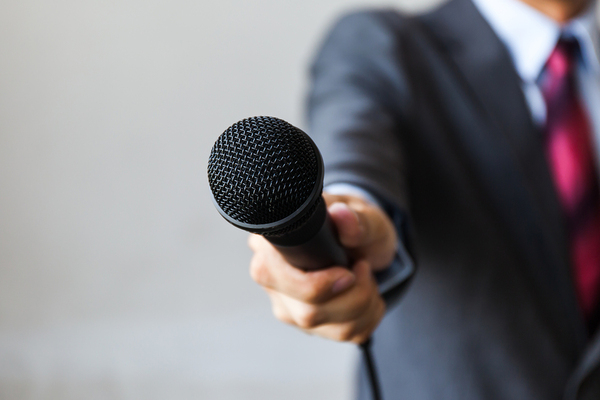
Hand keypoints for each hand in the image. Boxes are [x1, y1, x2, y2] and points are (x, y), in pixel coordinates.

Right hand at [248, 193, 397, 343]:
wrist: (365, 241)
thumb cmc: (354, 223)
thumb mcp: (362, 213)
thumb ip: (355, 218)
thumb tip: (343, 217)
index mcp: (271, 245)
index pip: (271, 275)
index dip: (314, 282)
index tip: (348, 269)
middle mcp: (272, 277)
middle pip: (305, 311)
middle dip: (351, 295)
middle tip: (363, 266)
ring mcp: (287, 304)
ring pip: (326, 327)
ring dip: (362, 305)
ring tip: (368, 278)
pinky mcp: (307, 324)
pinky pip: (341, 334)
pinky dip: (367, 317)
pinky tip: (368, 295)